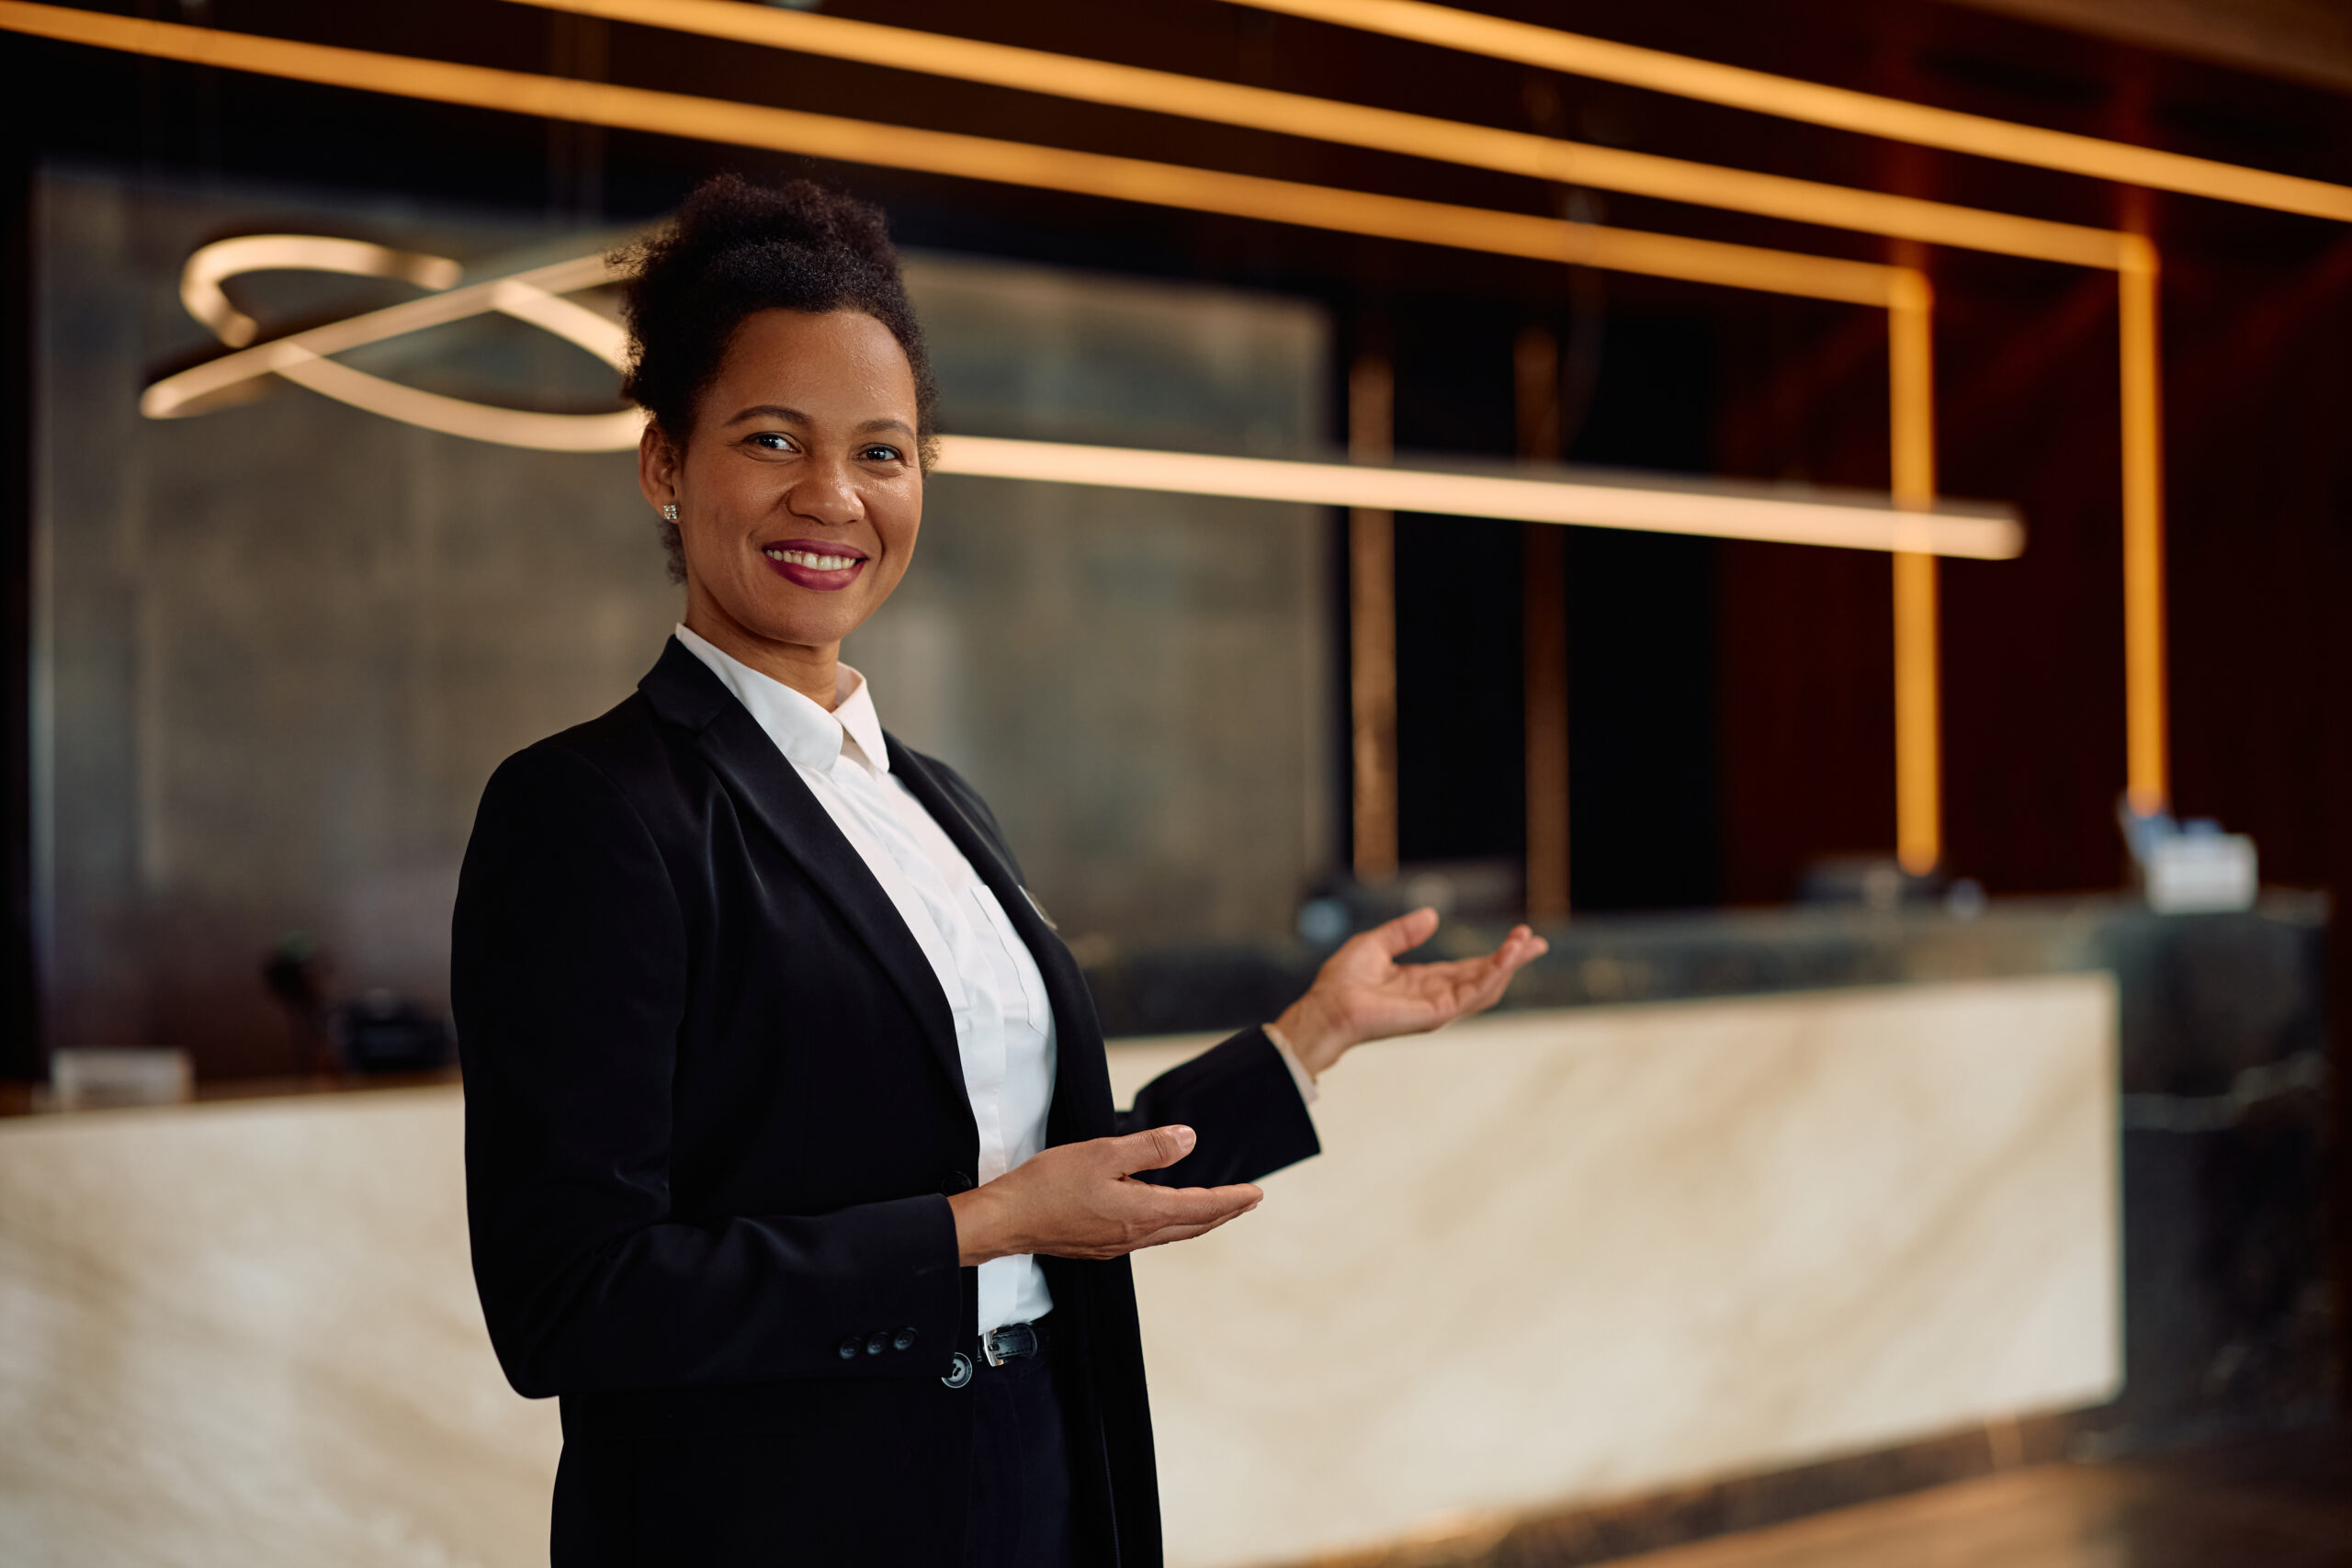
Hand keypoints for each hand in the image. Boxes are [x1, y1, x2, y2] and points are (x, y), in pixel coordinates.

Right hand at [948, 1126, 1262, 1264]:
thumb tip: (1189, 1140)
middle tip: (1248, 1202)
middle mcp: (1135, 1235)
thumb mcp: (1103, 1153)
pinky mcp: (1099, 1245)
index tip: (1257, 1194)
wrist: (1006, 1220)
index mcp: (1142, 1212)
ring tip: (1216, 1209)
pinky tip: (1163, 1216)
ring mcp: (1117, 1244)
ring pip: (1171, 1233)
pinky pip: (1148, 1236)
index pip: (1201, 1207)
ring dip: (1199, 1220)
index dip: (1232, 1200)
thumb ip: (1150, 1148)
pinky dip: (1170, 1225)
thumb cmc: (1048, 1185)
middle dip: (1224, 1213)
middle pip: (1192, 1226)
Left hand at [1274, 908, 1547, 1078]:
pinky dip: (1491, 977)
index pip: (1471, 969)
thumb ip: (1404, 932)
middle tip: (1537, 940)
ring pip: (1485, 988)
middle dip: (1512, 960)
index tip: (1523, 936)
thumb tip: (1433, 915)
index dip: (1497, 955)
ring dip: (1508, 966)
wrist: (1327, 1007)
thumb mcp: (1376, 945)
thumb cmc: (1341, 982)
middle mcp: (1436, 997)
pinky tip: (1505, 960)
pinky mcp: (1434, 1015)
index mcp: (1425, 982)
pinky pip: (1471, 997)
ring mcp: (1438, 1008)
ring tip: (1526, 944)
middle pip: (1486, 979)